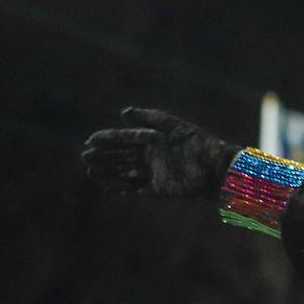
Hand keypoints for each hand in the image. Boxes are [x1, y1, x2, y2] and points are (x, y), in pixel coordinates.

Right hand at [82, 107, 240, 197]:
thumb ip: (151, 119)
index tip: (89, 141)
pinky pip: (138, 191)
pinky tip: (109, 190)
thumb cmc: (199, 145)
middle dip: (104, 157)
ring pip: (125, 173)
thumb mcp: (176, 127)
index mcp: (155, 140)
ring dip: (108, 173)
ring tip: (90, 172)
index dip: (108, 139)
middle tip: (84, 157)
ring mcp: (155, 174)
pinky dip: (124, 190)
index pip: (126, 139)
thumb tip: (123, 112)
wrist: (218, 168)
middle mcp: (152, 157)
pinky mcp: (160, 189)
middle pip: (122, 156)